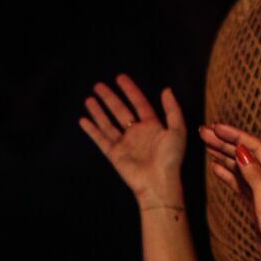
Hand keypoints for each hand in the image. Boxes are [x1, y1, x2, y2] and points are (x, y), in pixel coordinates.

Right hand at [78, 76, 188, 206]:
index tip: (120, 78)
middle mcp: (136, 133)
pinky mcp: (114, 154)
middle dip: (109, 98)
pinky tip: (83, 120)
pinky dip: (92, 130)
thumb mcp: (177, 130)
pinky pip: (101, 139)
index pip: (139, 103)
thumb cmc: (171, 159)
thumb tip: (165, 90)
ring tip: (89, 99)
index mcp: (152, 126)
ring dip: (98, 111)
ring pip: (108, 123)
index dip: (130, 90)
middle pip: (120, 111)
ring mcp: (124, 144)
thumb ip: (172, 109)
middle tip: (98, 85)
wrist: (159, 182)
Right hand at [200, 126, 260, 260]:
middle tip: (203, 131)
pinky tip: (217, 168)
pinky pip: (240, 184)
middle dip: (225, 141)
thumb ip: (255, 177)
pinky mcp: (257, 206)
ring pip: (241, 167)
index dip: (234, 135)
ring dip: (224, 155)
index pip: (254, 147)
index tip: (215, 127)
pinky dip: (228, 174)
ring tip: (206, 145)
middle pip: (245, 154)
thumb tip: (242, 152)